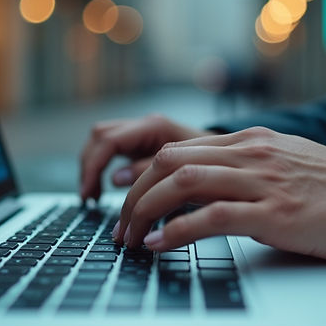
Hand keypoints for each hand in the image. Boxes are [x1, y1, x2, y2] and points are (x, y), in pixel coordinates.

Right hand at [79, 114, 214, 201]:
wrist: (236, 162)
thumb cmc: (218, 167)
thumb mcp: (188, 174)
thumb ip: (153, 173)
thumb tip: (117, 178)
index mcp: (156, 128)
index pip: (110, 141)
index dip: (95, 168)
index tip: (91, 195)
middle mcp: (147, 127)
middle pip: (100, 135)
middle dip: (89, 166)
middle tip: (89, 198)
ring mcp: (144, 134)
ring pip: (102, 141)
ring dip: (92, 167)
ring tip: (93, 197)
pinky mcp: (144, 146)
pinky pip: (112, 150)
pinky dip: (102, 169)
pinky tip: (104, 191)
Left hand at [113, 127, 325, 262]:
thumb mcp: (287, 166)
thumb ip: (249, 172)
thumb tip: (211, 198)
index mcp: (251, 143)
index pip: (178, 151)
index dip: (142, 178)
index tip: (129, 206)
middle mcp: (251, 155)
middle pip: (169, 162)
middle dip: (134, 195)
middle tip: (122, 228)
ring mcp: (263, 182)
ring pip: (182, 184)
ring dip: (146, 213)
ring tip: (132, 240)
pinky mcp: (276, 213)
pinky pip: (213, 217)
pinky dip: (179, 231)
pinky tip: (162, 246)